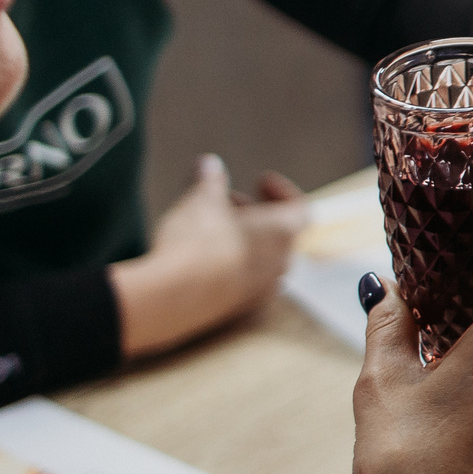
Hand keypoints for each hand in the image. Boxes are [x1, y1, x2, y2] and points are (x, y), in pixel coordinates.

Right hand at [112, 155, 308, 358]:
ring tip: (206, 226)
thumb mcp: (201, 200)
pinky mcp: (235, 309)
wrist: (172, 298)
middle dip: (253, 213)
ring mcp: (259, 290)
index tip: (261, 180)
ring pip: (259, 258)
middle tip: (224, 201)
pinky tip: (197, 258)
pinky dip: (227, 264)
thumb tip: (208, 164)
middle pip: (278, 233)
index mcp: (283, 233)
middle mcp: (280, 264)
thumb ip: (210, 181)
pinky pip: (240, 281)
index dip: (282, 191)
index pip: (300, 208)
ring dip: (239, 239)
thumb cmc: (197, 242)